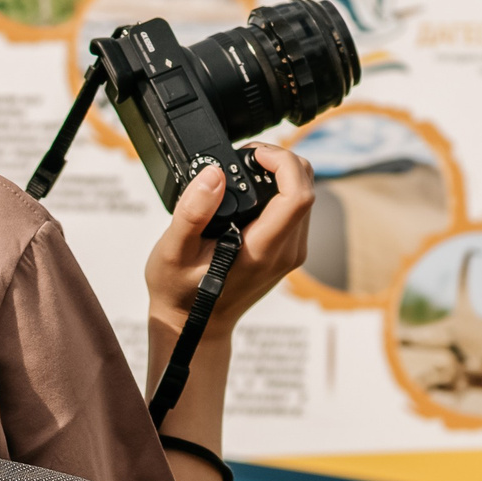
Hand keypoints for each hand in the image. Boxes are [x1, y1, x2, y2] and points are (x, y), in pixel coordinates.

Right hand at [144, 145, 314, 339]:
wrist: (193, 326)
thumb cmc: (180, 292)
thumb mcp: (174, 250)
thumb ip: (193, 212)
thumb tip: (214, 174)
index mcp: (262, 250)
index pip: (298, 195)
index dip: (282, 162)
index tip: (253, 154)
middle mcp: (285, 252)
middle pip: (307, 188)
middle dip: (281, 161)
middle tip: (246, 156)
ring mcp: (290, 253)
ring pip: (305, 196)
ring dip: (282, 173)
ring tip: (246, 168)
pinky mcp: (286, 251)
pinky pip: (296, 209)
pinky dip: (280, 188)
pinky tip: (251, 188)